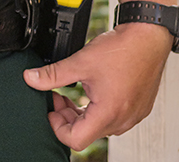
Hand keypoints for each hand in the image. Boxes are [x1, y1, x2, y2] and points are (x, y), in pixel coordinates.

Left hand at [23, 22, 172, 149]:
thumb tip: (31, 78)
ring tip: (74, 91)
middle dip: (67, 116)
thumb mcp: (80, 62)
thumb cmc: (121, 50)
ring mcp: (133, 116)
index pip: (76, 140)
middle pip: (87, 133)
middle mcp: (122, 120)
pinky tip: (93, 90)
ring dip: (82, 113)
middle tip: (58, 95)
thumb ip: (53, 74)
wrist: (148, 38)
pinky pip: (114, 118)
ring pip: (100, 126)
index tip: (52, 109)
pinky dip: (98, 109)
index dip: (57, 127)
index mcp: (108, 114)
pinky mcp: (138, 109)